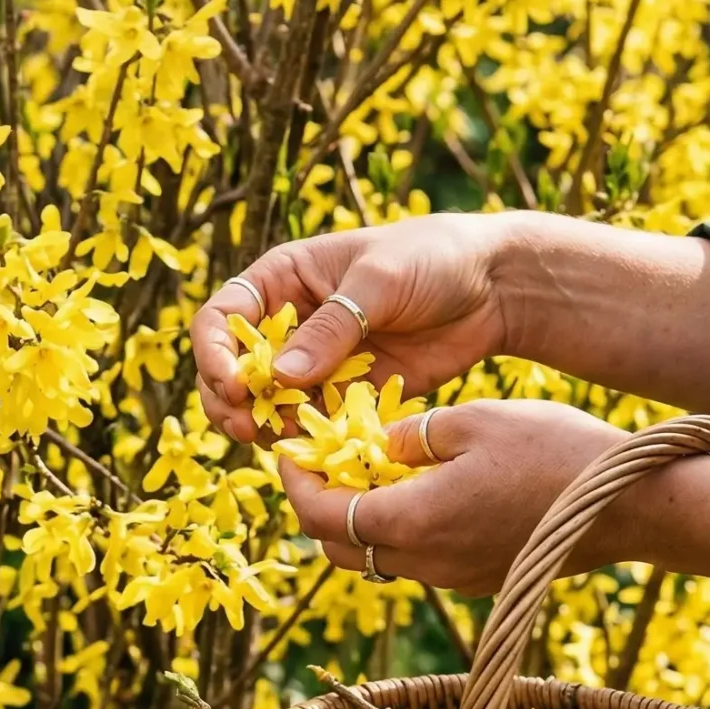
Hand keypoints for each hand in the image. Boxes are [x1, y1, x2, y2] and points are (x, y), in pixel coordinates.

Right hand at [193, 214, 517, 442]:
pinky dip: (308, 439)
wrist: (495, 287)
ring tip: (277, 441)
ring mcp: (319, 362)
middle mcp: (292, 322)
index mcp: (285, 278)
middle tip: (245, 425)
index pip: (224, 317)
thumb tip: (279, 377)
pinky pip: (314, 422)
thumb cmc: (434, 258)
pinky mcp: (349, 393)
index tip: (233, 383)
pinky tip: (316, 450)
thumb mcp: (379, 281)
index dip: (214, 352)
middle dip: (231, 400)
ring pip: (269, 403)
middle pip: (234, 369)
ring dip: (264, 426)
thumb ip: (331, 328)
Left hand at [280, 399, 635, 595]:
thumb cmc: (555, 451)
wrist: (631, 504)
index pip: (322, 517)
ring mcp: (456, 578)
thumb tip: (377, 446)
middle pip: (341, 549)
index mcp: (413, 522)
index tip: (289, 451)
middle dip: (320, 507)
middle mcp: (427, 564)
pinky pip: (418, 562)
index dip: (295, 484)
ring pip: (378, 560)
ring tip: (368, 473)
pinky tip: (418, 492)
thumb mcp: (473, 419)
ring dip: (360, 522)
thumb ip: (411, 434)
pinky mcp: (481, 578)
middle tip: (322, 463)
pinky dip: (400, 532)